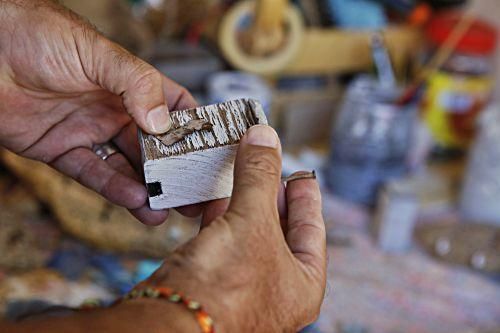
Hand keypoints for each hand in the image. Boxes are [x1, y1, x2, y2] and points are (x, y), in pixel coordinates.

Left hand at [0, 0, 199, 223]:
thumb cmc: (38, 34)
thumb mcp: (96, 53)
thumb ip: (134, 83)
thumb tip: (162, 122)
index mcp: (130, 84)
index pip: (174, 108)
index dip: (194, 129)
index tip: (213, 152)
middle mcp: (114, 110)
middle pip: (153, 147)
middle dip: (174, 171)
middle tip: (194, 195)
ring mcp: (89, 131)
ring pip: (126, 167)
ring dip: (147, 189)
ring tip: (167, 209)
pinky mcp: (60, 150)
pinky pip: (92, 173)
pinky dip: (113, 189)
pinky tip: (135, 200)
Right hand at [144, 125, 326, 331]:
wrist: (170, 323)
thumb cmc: (222, 291)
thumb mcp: (252, 221)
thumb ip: (260, 176)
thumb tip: (265, 139)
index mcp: (303, 283)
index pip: (311, 227)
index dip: (305, 195)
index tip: (299, 172)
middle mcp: (276, 288)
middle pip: (279, 228)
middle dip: (269, 192)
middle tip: (265, 164)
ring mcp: (243, 286)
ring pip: (247, 232)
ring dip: (241, 200)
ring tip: (239, 171)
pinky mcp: (213, 281)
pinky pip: (222, 240)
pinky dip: (219, 217)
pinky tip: (213, 198)